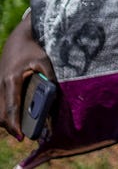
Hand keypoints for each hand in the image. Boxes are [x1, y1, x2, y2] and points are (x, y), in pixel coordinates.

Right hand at [0, 15, 54, 140]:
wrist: (18, 40)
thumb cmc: (32, 50)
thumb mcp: (44, 61)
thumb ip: (49, 78)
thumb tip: (54, 96)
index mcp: (12, 81)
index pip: (12, 108)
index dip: (15, 125)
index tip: (21, 136)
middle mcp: (1, 86)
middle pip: (2, 114)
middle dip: (11, 126)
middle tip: (24, 134)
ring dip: (7, 120)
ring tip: (21, 126)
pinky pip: (0, 104)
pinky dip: (6, 112)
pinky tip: (17, 115)